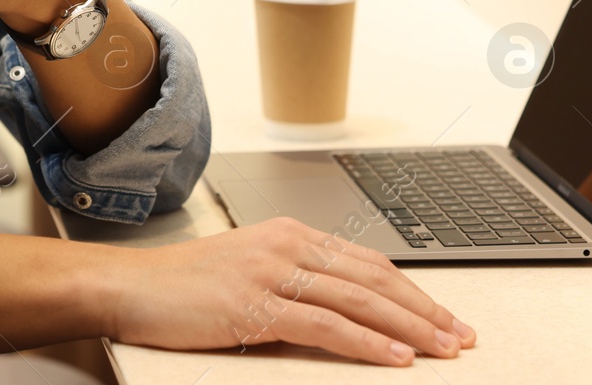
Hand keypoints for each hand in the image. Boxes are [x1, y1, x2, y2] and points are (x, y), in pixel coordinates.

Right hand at [107, 218, 475, 366]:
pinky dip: (367, 344)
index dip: (411, 289)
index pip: (366, 260)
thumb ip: (292, 278)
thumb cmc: (182, 285)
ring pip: (359, 300)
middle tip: (461, 336)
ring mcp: (272, 272)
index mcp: (287, 233)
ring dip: (409, 328)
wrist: (130, 286)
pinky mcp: (257, 304)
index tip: (443, 315)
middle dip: (425, 309)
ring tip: (443, 350)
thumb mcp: (246, 269)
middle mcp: (285, 244)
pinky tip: (394, 359)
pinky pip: (326, 325)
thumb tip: (342, 310)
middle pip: (373, 277)